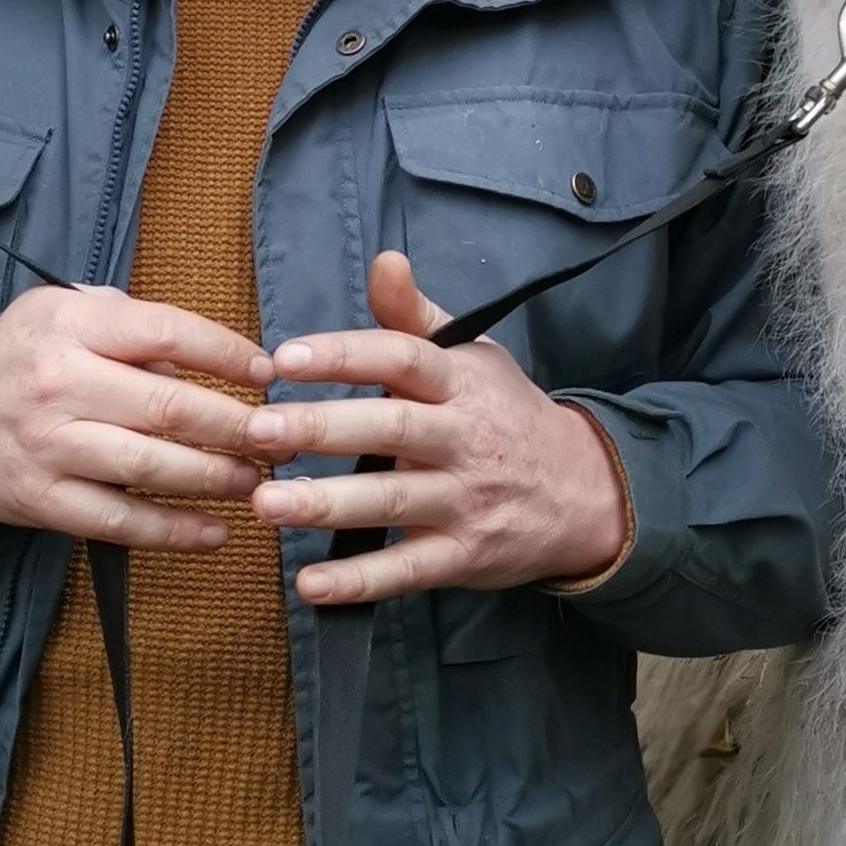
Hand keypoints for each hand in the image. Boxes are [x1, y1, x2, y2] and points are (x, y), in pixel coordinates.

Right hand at [0, 287, 279, 550]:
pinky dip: (173, 532)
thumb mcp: (68, 312)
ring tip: (257, 482)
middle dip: (238, 426)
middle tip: (283, 438)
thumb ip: (134, 326)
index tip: (268, 373)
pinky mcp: (41, 500)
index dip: (226, 353)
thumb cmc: (26, 356)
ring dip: (215, 478)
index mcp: (73, 325)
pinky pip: (119, 521)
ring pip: (150, 467)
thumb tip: (212, 360)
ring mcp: (49, 446)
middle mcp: (60, 383)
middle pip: (168, 407)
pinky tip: (215, 532)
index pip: (167, 333)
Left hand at [248, 253, 628, 603]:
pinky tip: (310, 585)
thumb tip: (383, 260)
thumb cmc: (504, 414)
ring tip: (265, 504)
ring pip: (393, 501)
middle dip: (323, 429)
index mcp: (459, 382)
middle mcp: (464, 438)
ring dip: (327, 505)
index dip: (343, 355)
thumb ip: (414, 316)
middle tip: (261, 431)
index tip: (284, 358)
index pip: (400, 359)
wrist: (585, 492)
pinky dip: (359, 580)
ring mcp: (466, 500)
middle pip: (391, 429)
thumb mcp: (473, 356)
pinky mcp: (464, 555)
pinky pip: (408, 569)